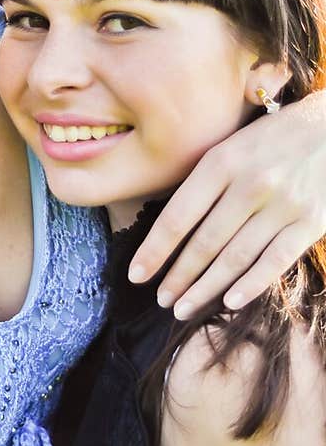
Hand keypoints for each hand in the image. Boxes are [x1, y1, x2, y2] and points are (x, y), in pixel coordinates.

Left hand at [129, 91, 325, 315]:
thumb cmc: (271, 138)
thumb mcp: (231, 145)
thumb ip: (204, 182)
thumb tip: (168, 230)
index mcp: (222, 161)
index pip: (178, 216)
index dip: (154, 250)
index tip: (136, 274)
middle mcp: (250, 184)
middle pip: (204, 243)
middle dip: (178, 277)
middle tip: (161, 299)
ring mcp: (283, 205)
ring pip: (235, 258)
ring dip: (205, 288)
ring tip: (183, 307)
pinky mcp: (311, 222)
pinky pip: (275, 261)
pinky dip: (250, 285)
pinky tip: (229, 303)